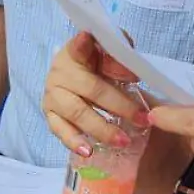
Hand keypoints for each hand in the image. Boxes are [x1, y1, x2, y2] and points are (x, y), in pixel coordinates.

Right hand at [42, 31, 146, 155]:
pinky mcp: (50, 115)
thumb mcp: (109, 56)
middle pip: (92, 89)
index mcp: (75, 52)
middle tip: (143, 118)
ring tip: (123, 140)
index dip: (89, 47)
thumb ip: (120, 59)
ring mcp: (53, 95)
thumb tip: (132, 74)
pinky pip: (60, 130)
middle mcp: (59, 72)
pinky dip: (74, 142)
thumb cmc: (96, 66)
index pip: (80, 46)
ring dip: (102, 128)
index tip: (92, 41)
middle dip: (120, 105)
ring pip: (77, 113)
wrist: (73, 80)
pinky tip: (88, 152)